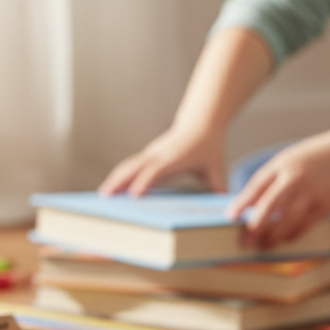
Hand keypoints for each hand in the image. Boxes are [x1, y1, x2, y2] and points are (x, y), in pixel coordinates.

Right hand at [98, 125, 226, 196]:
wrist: (201, 124)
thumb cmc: (208, 148)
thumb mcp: (216, 167)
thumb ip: (219, 186)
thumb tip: (227, 206)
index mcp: (175, 158)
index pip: (157, 171)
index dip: (145, 182)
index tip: (134, 194)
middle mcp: (159, 155)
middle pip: (135, 168)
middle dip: (120, 182)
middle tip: (106, 197)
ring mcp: (150, 154)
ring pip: (128, 167)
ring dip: (115, 180)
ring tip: (102, 196)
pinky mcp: (146, 155)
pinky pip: (129, 166)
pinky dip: (118, 177)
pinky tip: (109, 188)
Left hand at [225, 126, 329, 247]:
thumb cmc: (309, 160)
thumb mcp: (285, 162)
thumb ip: (266, 182)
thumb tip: (245, 207)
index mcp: (282, 165)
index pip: (257, 186)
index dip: (242, 203)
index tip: (230, 218)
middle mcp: (297, 178)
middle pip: (271, 205)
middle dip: (256, 226)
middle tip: (245, 242)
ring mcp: (313, 191)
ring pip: (289, 219)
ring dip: (274, 236)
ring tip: (264, 247)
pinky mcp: (328, 202)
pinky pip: (308, 223)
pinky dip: (295, 233)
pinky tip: (285, 239)